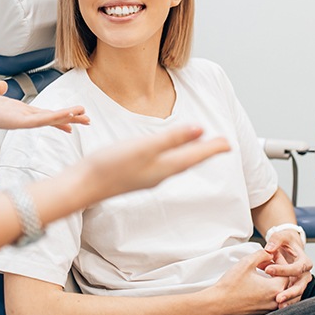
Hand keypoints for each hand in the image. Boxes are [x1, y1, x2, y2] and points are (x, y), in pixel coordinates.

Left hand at [0, 81, 89, 131]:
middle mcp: (21, 118)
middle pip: (51, 118)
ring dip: (67, 117)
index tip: (73, 117)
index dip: (58, 115)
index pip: (42, 113)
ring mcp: (20, 121)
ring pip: (49, 120)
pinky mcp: (17, 122)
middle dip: (70, 119)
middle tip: (88, 120)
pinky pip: (41, 120)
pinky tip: (68, 115)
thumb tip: (1, 86)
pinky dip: (56, 118)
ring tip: (85, 116)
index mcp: (16, 110)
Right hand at [85, 126, 229, 201]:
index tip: (229, 143)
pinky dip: (173, 157)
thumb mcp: (144, 147)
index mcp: (165, 167)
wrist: (84, 185)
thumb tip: (200, 129)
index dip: (213, 148)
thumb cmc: (111, 166)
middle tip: (221, 145)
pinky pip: (164, 165)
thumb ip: (172, 138)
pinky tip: (167, 154)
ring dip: (190, 155)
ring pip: (177, 164)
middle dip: (206, 152)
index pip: (196, 156)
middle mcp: (160, 174)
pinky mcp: (136, 175)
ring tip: (199, 147)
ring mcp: (147, 177)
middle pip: (189, 161)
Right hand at [203, 250, 288, 314]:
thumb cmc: (232, 283)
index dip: (280, 260)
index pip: (286, 272)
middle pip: (284, 283)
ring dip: (272, 280)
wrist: (218, 304)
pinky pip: (270, 300)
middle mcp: (275, 301)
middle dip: (277, 270)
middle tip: (266, 262)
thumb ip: (261, 254)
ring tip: (261, 272)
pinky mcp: (261, 314)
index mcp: (275, 289)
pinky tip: (256, 283)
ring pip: (278, 292)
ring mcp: (269, 310)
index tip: (271, 254)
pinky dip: (268, 291)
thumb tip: (270, 253)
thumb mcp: (246, 262)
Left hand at [263, 230, 312, 307]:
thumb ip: (276, 240)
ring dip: (289, 301)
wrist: (288, 247)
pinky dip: (287, 302)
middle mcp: (305, 274)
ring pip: (298, 294)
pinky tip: (278, 308)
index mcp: (304, 261)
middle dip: (290, 292)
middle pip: (300, 285)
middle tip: (278, 298)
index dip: (282, 269)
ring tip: (279, 306)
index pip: (296, 268)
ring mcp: (301, 282)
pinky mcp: (295, 288)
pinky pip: (293, 297)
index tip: (267, 270)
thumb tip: (269, 249)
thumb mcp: (281, 236)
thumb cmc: (285, 242)